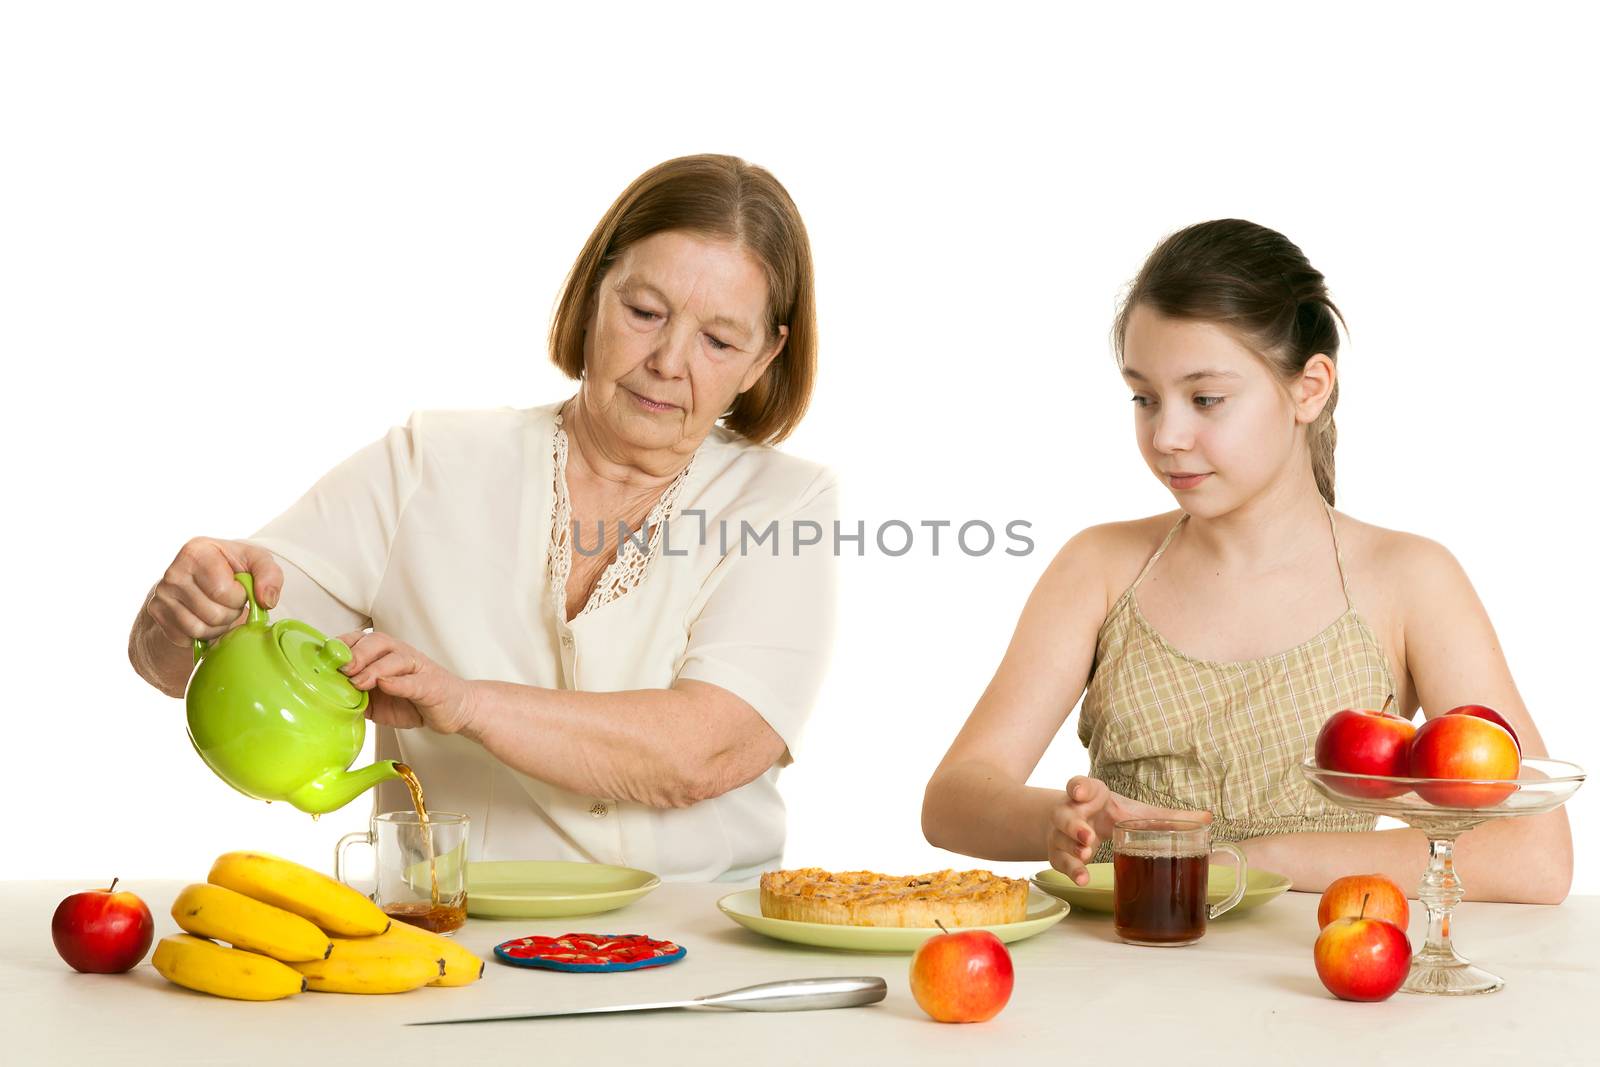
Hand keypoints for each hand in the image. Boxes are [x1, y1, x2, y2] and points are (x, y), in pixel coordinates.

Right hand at [145, 538, 283, 646]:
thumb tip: (266, 601)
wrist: (200, 577)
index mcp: (196, 551)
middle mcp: (173, 571)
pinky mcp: (157, 613)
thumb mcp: (255, 561)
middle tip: (230, 602)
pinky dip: (202, 634)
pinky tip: (205, 618)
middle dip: (231, 613)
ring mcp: (161, 593)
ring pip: (199, 629)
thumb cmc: (232, 567)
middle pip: (213, 614)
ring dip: (218, 626)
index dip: (239, 596)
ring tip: (220, 609)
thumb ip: (270, 574)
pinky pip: (186, 637)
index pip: (222, 590)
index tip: (239, 588)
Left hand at [336, 630, 477, 735]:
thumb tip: (328, 697)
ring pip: (395, 657)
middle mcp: (402, 655)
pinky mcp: (431, 685)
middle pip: (378, 641)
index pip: (361, 639)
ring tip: (360, 682)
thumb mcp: (378, 702)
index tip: (325, 657)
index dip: (342, 645)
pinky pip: (413, 681)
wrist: (456, 709)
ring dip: (374, 668)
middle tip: (342, 669)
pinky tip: (386, 685)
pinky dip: (398, 682)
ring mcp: (418, 668)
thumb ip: (356, 697)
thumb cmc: (416, 701)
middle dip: (356, 653)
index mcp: (386, 655)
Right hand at [1046, 776, 1213, 885]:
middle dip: (1075, 826)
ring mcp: (1061, 833)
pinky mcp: (1059, 853)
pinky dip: (1070, 871)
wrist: (1080, 825)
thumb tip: (1209, 819)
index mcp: (1090, 795)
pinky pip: (1060, 862)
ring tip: (1086, 857)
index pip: (1078, 785)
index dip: (1079, 788)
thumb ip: (1169, 818)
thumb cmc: (1110, 815)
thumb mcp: (1136, 813)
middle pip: (1065, 814)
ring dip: (1071, 850)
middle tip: (1089, 838)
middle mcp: (1071, 812)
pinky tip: (1082, 879)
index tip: (1081, 793)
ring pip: (1059, 840)